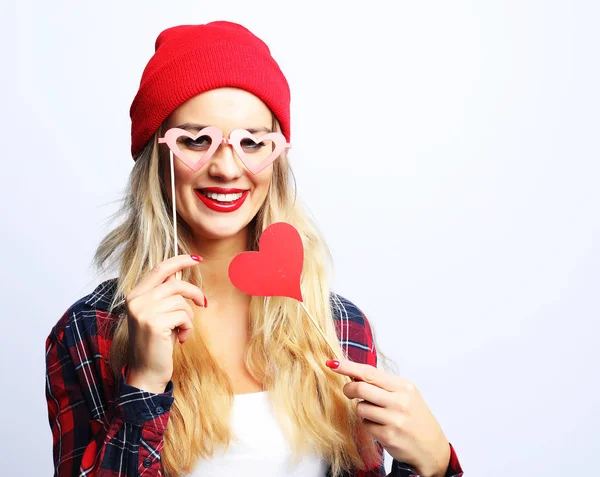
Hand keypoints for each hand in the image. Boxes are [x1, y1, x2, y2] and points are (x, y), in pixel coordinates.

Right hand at [124, 254, 205, 393]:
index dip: (179, 261)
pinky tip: (181, 338)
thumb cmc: (156, 343)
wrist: (146, 372)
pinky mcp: (154, 323)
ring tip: (182, 330)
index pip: (159, 269)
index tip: (196, 258)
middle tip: (204, 303)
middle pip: (175, 284)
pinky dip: (188, 327)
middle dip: (194, 292)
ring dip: (189, 317)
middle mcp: (136, 300)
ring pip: (181, 301)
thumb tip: (178, 274)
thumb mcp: (158, 314)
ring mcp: (143, 311)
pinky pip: (184, 315)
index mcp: (135, 295)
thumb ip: (164, 294)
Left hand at [326, 359, 450, 476]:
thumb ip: (382, 384)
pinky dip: (368, 424)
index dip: (348, 367)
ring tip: (375, 413)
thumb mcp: (405, 394)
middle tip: (348, 391)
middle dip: (348, 389)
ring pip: (360, 407)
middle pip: (360, 388)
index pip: (370, 372)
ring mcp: (394, 420)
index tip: (333, 363)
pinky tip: (380, 426)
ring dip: (361, 409)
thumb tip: (353, 373)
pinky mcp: (388, 436)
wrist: (431, 447)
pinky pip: (365, 424)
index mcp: (404, 387)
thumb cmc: (415, 417)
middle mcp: (400, 402)